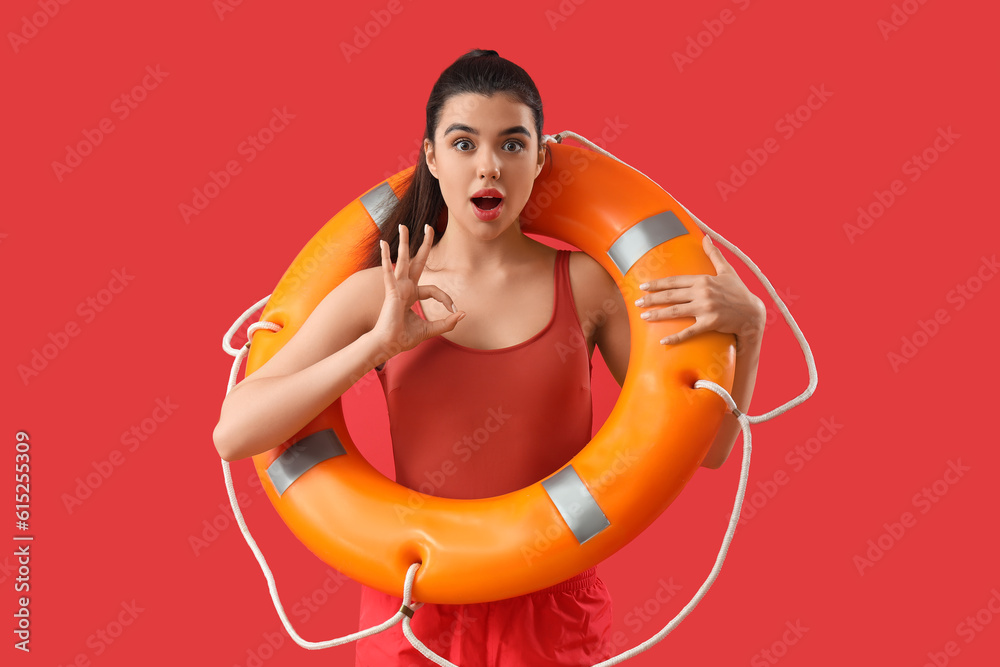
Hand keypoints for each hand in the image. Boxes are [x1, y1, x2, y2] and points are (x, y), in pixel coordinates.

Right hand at [371, 224, 465, 354]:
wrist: (389, 345)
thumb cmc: (404, 338)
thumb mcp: (430, 329)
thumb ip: (446, 323)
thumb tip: (463, 314)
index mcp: (413, 295)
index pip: (434, 291)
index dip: (446, 299)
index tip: (454, 311)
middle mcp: (405, 288)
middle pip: (417, 262)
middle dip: (424, 245)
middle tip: (428, 227)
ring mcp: (397, 287)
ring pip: (403, 260)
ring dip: (404, 242)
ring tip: (403, 226)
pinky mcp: (391, 291)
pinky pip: (389, 271)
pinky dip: (386, 257)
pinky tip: (383, 244)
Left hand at [634, 234, 765, 345]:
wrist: (752, 313)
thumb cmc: (738, 291)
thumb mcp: (727, 270)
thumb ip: (714, 254)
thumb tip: (706, 237)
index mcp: (703, 280)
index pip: (675, 281)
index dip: (658, 284)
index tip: (643, 286)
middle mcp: (702, 292)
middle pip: (671, 295)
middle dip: (652, 299)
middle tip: (637, 303)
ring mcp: (706, 308)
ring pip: (676, 311)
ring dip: (657, 314)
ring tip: (643, 317)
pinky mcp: (710, 323)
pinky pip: (689, 331)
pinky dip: (676, 337)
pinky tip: (663, 340)